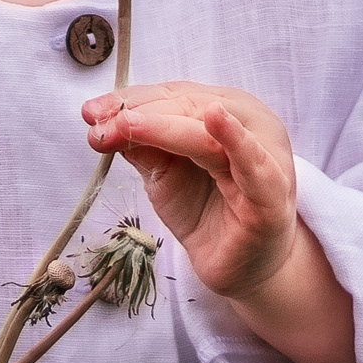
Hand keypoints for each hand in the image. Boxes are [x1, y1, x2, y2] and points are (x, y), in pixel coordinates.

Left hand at [80, 81, 299, 297]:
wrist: (240, 267)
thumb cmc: (206, 211)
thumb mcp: (164, 173)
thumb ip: (142, 145)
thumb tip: (101, 120)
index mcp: (225, 108)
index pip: (174, 95)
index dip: (131, 99)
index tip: (91, 111)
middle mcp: (249, 121)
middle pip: (188, 107)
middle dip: (138, 114)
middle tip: (97, 122)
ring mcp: (264, 153)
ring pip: (208, 132)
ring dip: (163, 126)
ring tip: (125, 125)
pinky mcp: (272, 192)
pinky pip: (252, 161)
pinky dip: (235, 139)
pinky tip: (215, 119)